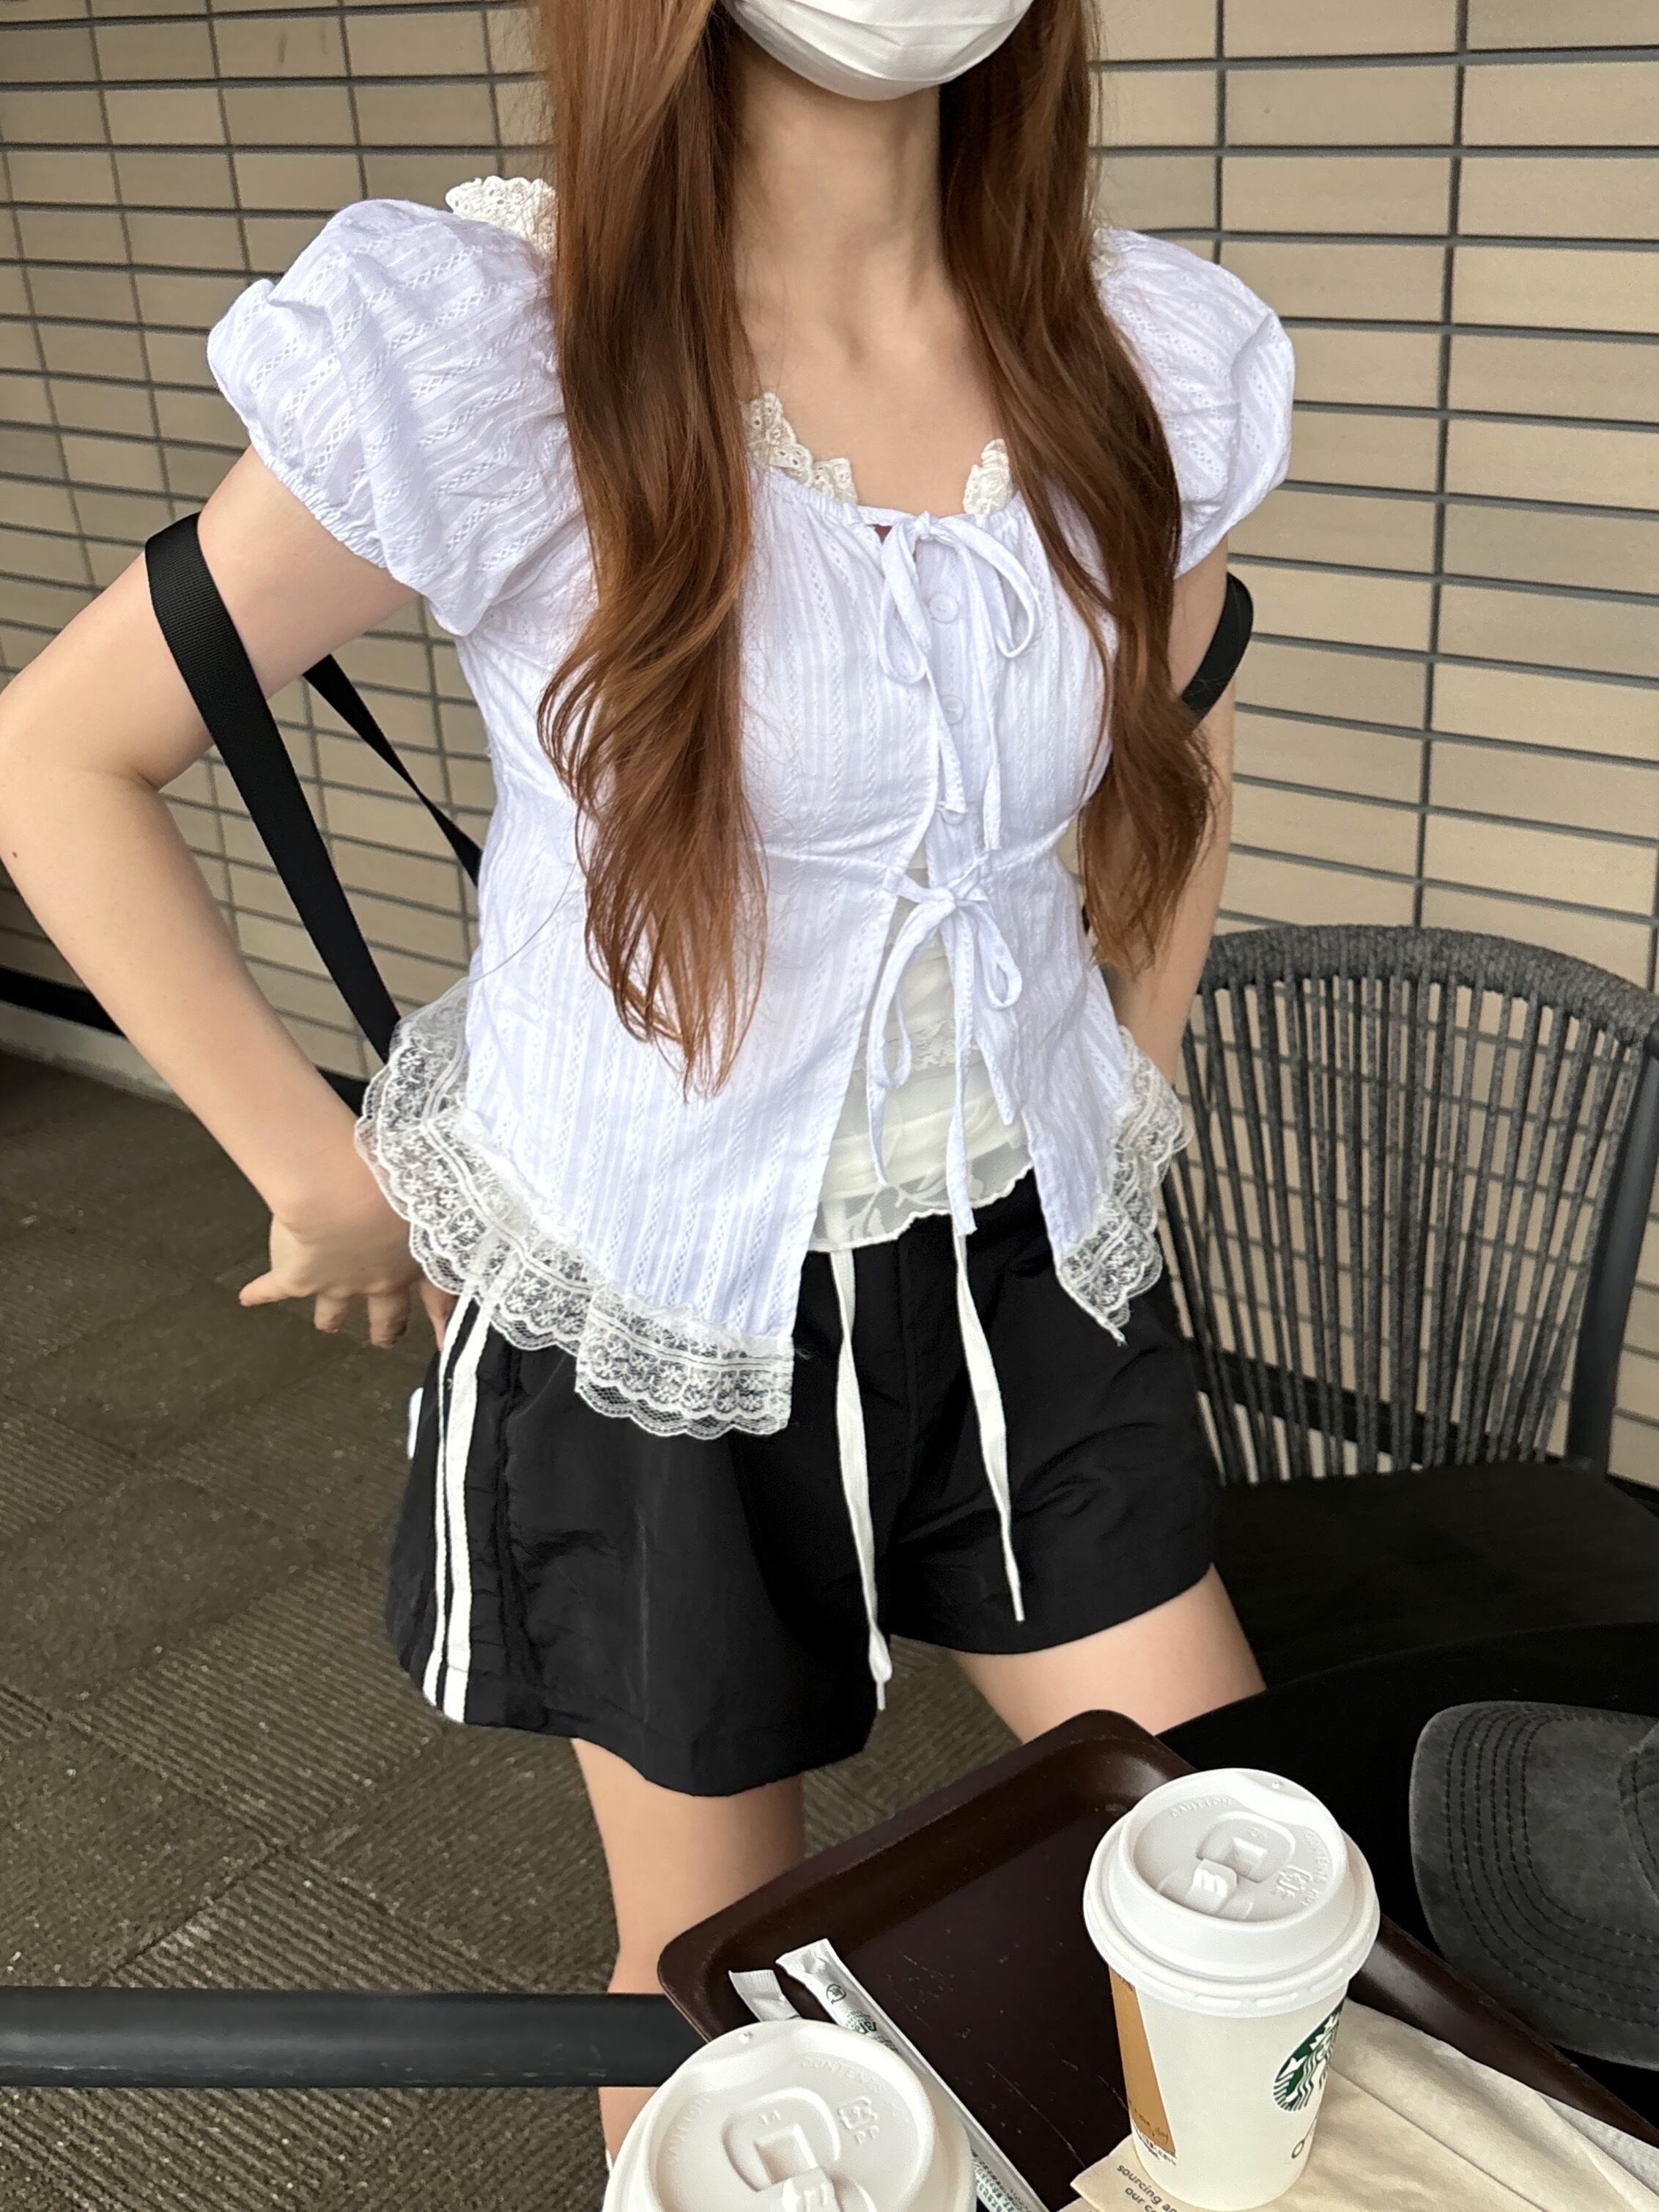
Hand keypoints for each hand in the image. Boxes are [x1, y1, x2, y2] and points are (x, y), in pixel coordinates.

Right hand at [240, 1154, 455, 1348]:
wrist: (349, 1192)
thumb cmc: (405, 1181)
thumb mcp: (442, 1189)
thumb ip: (453, 1198)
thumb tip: (474, 1187)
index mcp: (420, 1261)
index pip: (440, 1298)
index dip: (444, 1321)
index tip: (445, 1343)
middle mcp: (381, 1281)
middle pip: (387, 1316)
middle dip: (386, 1329)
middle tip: (385, 1339)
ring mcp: (337, 1285)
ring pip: (333, 1311)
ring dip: (330, 1319)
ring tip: (327, 1326)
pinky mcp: (297, 1279)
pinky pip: (274, 1291)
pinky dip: (259, 1294)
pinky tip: (247, 1298)